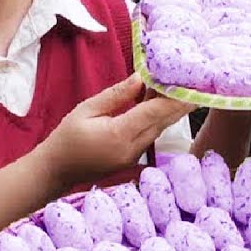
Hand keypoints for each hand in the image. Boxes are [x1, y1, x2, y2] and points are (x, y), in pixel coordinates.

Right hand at [36, 74, 194, 188]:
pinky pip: (149, 136)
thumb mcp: (87, 110)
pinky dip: (156, 120)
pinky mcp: (132, 159)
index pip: (154, 113)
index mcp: (118, 134)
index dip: (175, 99)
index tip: (191, 88)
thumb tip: (140, 79)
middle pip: (162, 122)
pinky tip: (160, 105)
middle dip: (179, 104)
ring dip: (169, 111)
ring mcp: (133, 157)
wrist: (55, 171)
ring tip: (182, 90)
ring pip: (158, 129)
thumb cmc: (66, 138)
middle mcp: (131, 148)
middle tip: (195, 85)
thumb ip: (116, 95)